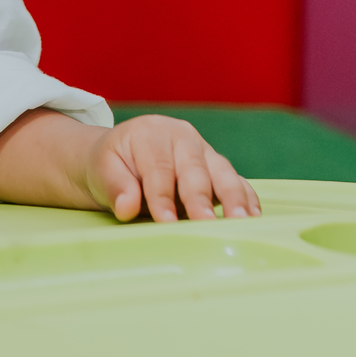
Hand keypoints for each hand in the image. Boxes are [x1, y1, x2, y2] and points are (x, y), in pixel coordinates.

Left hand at [84, 114, 260, 222]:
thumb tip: (127, 206)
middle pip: (194, 168)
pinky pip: (237, 181)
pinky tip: (253, 217)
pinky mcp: (218, 169)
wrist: (122, 157)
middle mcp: (182, 137)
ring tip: (240, 222)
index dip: (161, 195)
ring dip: (232, 197)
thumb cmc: (112, 165)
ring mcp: (204, 152)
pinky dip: (246, 198)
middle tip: (205, 223)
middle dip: (199, 198)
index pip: (158, 166)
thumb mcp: (102, 170)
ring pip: (222, 172)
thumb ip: (115, 186)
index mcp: (151, 133)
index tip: (165, 221)